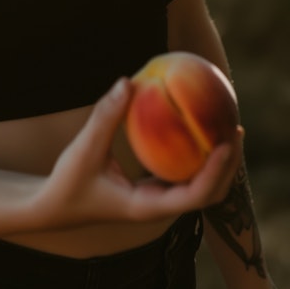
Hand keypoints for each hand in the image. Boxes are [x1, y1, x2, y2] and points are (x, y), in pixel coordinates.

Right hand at [35, 77, 243, 230]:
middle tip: (236, 128)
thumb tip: (128, 81)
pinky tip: (195, 126)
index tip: (227, 142)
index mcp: (148, 208)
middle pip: (209, 193)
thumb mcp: (83, 149)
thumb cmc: (67, 182)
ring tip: (226, 125)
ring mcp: (157, 201)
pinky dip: (195, 155)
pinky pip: (182, 173)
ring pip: (200, 185)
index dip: (216, 171)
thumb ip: (105, 117)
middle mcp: (159, 207)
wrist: (53, 207)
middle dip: (228, 165)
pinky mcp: (150, 191)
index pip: (195, 195)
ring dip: (217, 162)